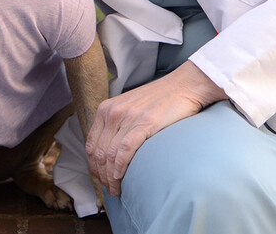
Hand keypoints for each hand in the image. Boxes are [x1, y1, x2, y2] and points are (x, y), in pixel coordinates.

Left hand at [85, 61, 225, 195]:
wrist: (184, 86)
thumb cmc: (160, 100)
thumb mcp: (131, 108)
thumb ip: (119, 124)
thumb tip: (113, 150)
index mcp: (106, 109)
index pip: (91, 144)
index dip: (93, 166)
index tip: (101, 178)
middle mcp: (112, 112)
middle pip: (98, 153)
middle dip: (101, 176)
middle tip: (110, 189)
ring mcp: (127, 117)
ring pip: (109, 155)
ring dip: (110, 177)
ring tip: (116, 189)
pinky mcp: (143, 123)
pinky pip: (124, 152)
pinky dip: (120, 169)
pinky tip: (121, 179)